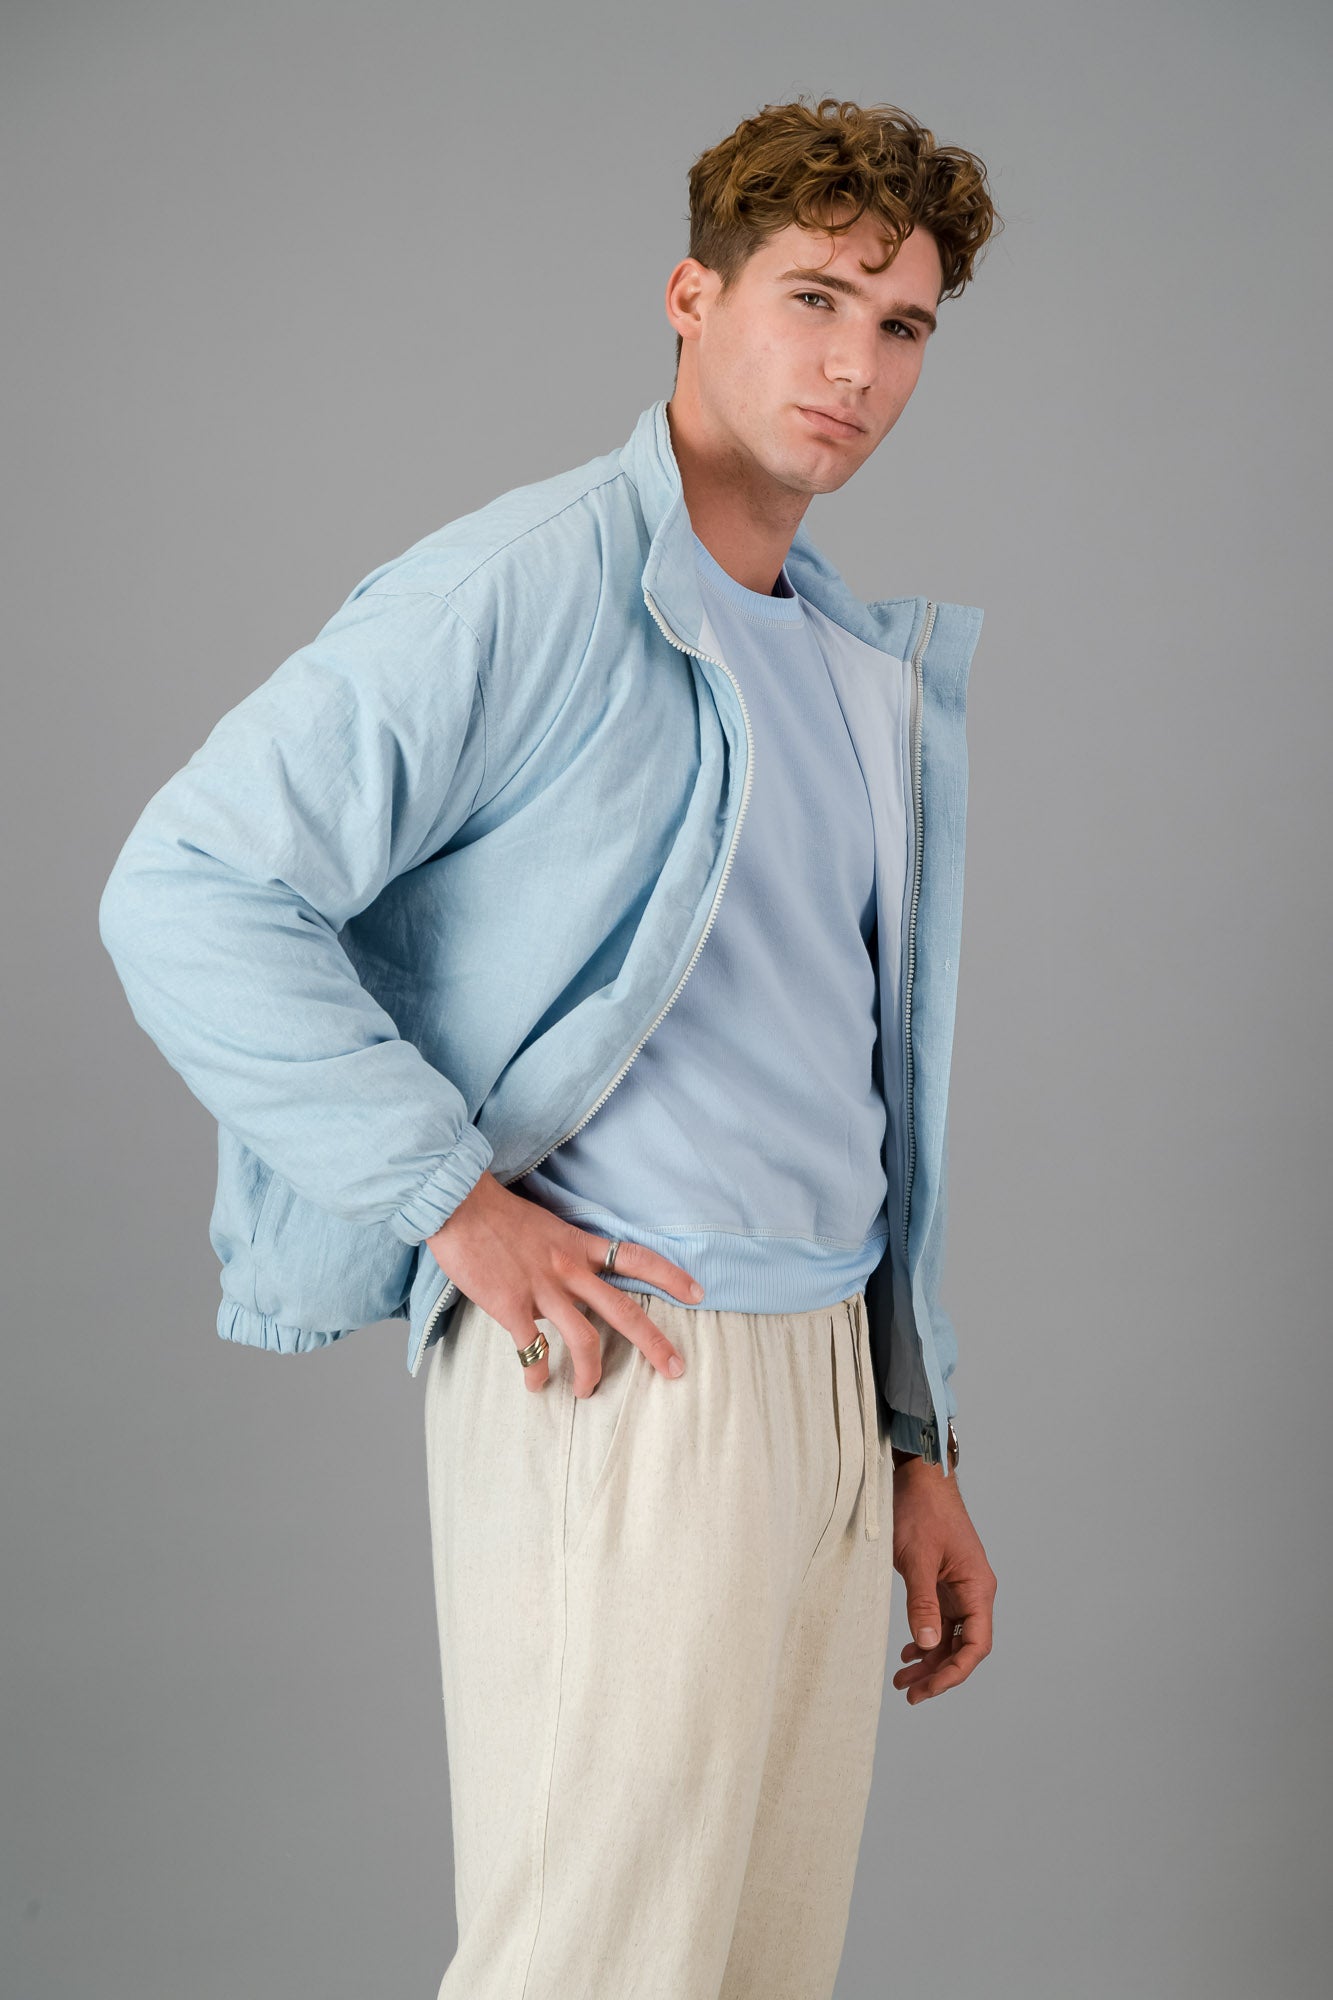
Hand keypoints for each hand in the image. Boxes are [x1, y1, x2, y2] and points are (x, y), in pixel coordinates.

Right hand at [426, 1171, 701, 1396]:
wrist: (459, 1203)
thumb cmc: (497, 1213)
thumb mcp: (546, 1226)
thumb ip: (564, 1254)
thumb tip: (570, 1284)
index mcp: (579, 1245)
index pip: (637, 1258)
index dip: (671, 1276)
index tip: (698, 1293)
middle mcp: (569, 1268)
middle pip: (624, 1310)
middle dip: (655, 1343)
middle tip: (677, 1369)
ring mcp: (542, 1289)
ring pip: (584, 1339)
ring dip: (591, 1373)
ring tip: (587, 1392)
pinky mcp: (511, 1305)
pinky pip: (532, 1349)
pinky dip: (536, 1372)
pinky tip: (536, 1384)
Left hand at [889, 1456, 996, 1702]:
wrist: (917, 1474)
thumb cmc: (921, 1510)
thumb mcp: (917, 1559)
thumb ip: (923, 1603)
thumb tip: (928, 1645)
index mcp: (977, 1587)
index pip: (976, 1644)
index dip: (955, 1672)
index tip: (929, 1689)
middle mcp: (973, 1591)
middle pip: (963, 1646)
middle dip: (938, 1673)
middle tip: (910, 1694)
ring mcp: (958, 1586)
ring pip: (949, 1636)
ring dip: (929, 1659)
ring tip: (903, 1681)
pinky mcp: (942, 1580)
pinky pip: (939, 1619)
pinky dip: (925, 1638)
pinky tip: (909, 1652)